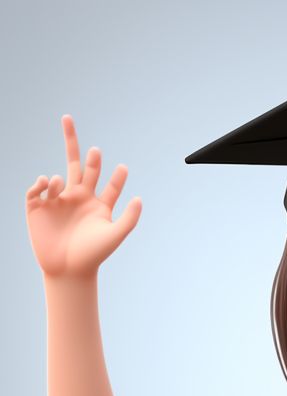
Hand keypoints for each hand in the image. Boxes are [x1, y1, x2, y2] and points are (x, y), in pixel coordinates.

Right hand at [26, 115, 141, 277]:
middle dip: (80, 149)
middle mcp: (79, 199)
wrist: (68, 271)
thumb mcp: (114, 235)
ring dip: (61, 177)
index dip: (116, 176)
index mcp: (98, 205)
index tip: (124, 167)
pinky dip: (41, 183)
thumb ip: (129, 218)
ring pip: (60, 178)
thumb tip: (141, 199)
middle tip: (73, 124)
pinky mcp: (39, 208)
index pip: (109, 185)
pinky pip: (37, 189)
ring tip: (60, 183)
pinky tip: (48, 183)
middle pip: (80, 167)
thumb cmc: (93, 255)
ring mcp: (58, 202)